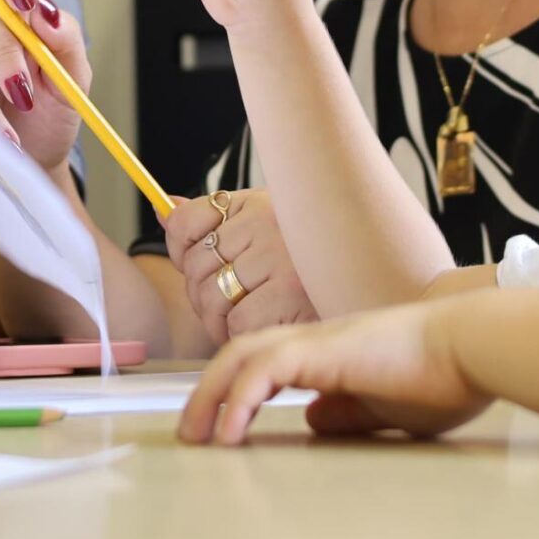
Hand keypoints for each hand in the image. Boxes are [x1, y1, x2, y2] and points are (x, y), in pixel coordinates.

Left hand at [163, 188, 315, 345]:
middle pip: (194, 265)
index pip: (186, 219)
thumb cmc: (312, 263)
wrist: (373, 278)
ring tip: (245, 317)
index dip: (179, 247)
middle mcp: (266, 224)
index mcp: (256, 204)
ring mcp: (278, 259)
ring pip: (210, 298)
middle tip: (227, 301)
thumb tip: (164, 210)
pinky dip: (243, 334)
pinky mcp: (290, 297)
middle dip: (201, 292)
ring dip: (219, 320)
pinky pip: (238, 324)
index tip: (191, 261)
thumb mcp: (268, 226)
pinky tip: (265, 326)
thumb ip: (216, 221)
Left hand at [177, 298, 487, 445]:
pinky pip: (263, 371)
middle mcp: (316, 341)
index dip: (235, 392)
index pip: (265, 363)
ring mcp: (318, 342)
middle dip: (208, 394)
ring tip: (197, 438)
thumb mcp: (387, 407)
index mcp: (330, 353)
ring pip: (241, 357)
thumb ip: (348, 412)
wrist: (475, 345)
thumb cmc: (446, 377)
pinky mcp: (324, 352)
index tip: (220, 430)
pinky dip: (238, 400)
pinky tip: (229, 434)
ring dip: (211, 396)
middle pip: (241, 354)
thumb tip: (311, 421)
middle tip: (191, 436)